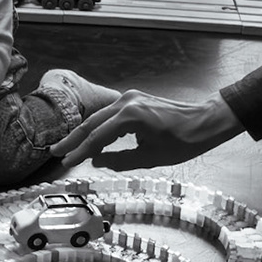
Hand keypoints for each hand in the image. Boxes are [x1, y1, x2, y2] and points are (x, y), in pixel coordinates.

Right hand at [50, 90, 243, 168]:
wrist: (206, 122)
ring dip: (84, 132)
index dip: (80, 152)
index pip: (97, 137)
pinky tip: (92, 138)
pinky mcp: (135, 99)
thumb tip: (96, 161)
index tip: (66, 163)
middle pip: (92, 123)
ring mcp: (130, 98)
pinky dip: (99, 127)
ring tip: (68, 146)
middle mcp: (126, 101)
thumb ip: (119, 160)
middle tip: (55, 152)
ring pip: (100, 117)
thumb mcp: (151, 158)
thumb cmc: (184, 142)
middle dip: (73, 139)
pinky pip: (111, 115)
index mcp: (130, 116)